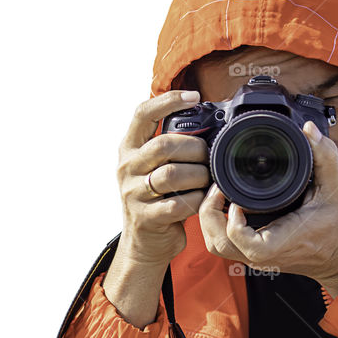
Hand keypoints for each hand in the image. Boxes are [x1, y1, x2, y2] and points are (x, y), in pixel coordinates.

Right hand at [114, 90, 209, 267]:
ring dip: (198, 176)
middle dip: (194, 148)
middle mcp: (128, 167)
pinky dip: (197, 201)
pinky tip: (201, 200)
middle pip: (164, 145)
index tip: (194, 96)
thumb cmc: (160, 196)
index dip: (168, 100)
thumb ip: (173, 144)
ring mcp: (133, 193)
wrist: (146, 241)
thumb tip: (209, 121)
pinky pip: (179, 204)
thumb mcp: (157, 165)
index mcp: (130, 148)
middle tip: (207, 157)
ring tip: (205, 180)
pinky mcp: (146, 217)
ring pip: (172, 174)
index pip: (142, 114)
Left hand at [199, 121, 337, 296]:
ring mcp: (257, 259)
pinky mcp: (256, 257)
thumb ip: (325, 156)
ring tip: (219, 195)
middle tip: (219, 188)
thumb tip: (309, 129)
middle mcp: (263, 255)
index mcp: (280, 241)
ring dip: (210, 221)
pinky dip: (219, 227)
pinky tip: (228, 206)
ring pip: (217, 247)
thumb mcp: (336, 187)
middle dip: (209, 213)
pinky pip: (226, 246)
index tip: (236, 198)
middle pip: (217, 243)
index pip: (238, 238)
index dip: (230, 218)